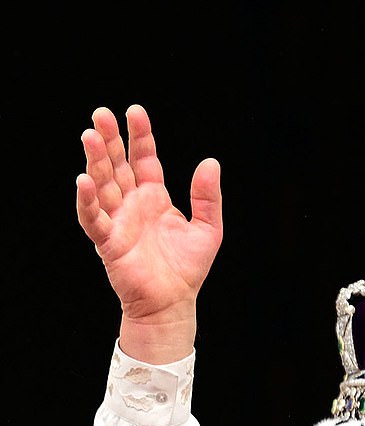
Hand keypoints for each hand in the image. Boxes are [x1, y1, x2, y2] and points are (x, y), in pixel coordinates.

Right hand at [76, 104, 222, 362]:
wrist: (173, 304)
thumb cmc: (187, 270)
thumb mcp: (208, 229)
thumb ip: (208, 197)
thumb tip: (210, 162)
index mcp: (154, 198)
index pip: (144, 160)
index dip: (140, 136)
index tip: (134, 112)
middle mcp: (133, 205)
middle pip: (117, 166)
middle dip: (110, 140)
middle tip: (100, 113)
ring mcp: (119, 222)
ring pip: (103, 185)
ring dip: (95, 161)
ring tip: (89, 135)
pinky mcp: (109, 243)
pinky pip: (94, 219)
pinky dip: (87, 201)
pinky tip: (84, 181)